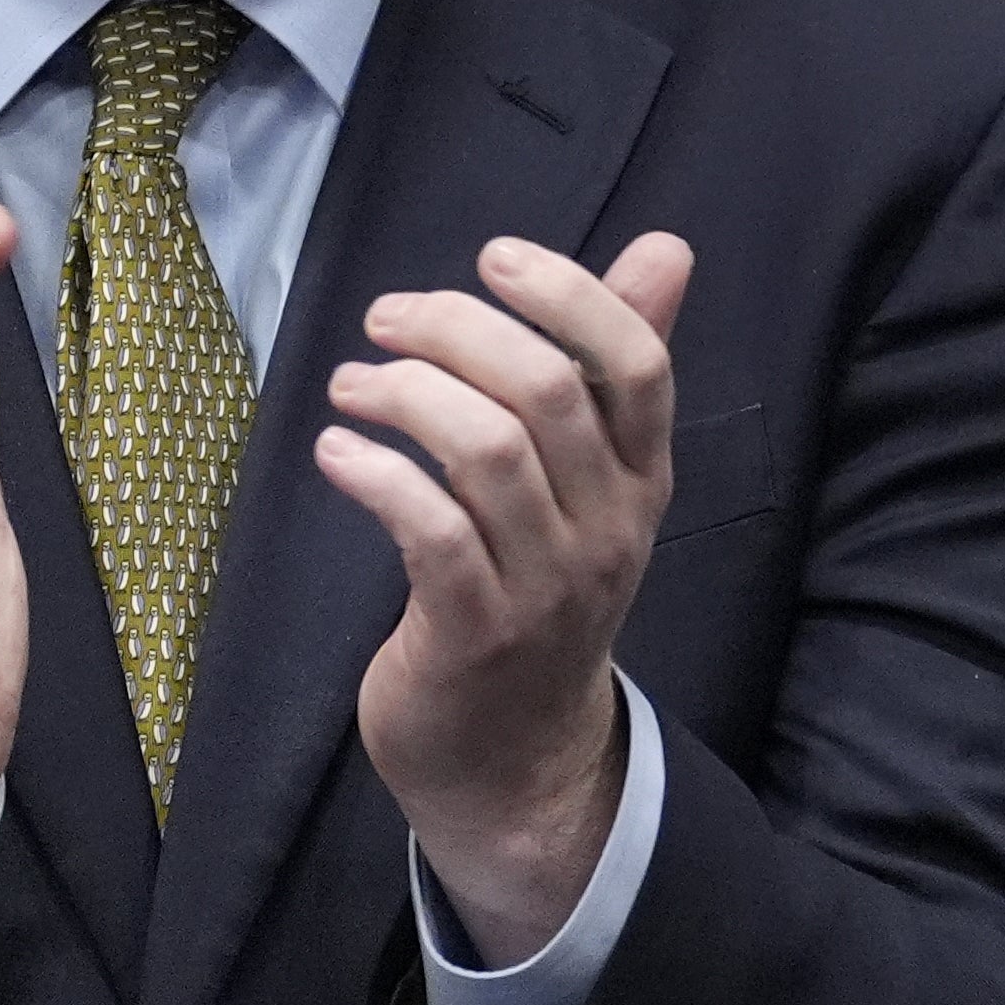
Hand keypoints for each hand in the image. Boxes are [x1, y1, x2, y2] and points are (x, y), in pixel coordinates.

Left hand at [326, 232, 694, 964]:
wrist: (514, 756)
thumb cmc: (539, 588)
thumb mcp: (595, 481)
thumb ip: (617, 365)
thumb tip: (667, 249)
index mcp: (643, 479)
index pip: (637, 366)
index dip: (569, 295)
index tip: (493, 257)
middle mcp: (609, 527)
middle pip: (546, 393)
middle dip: (455, 330)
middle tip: (386, 319)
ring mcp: (545, 584)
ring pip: (484, 451)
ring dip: (403, 395)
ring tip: (353, 385)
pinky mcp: (473, 632)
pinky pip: (427, 529)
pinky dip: (374, 473)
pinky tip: (337, 453)